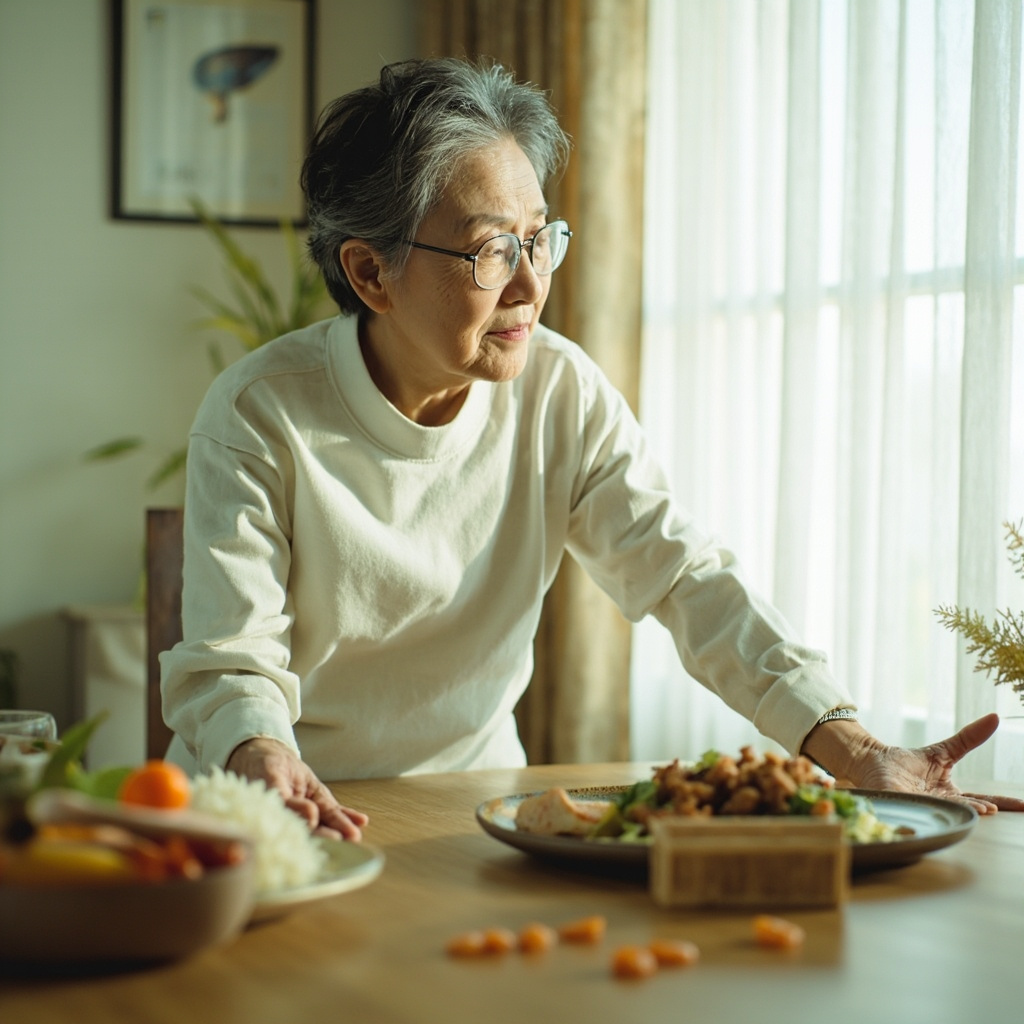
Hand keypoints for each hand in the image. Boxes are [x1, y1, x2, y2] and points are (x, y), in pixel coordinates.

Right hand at [226, 737, 368, 839]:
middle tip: (339, 840)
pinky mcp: (320, 804)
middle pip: (309, 831)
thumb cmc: (263, 768)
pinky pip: (334, 811)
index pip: (288, 828)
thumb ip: (288, 799)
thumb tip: (311, 816)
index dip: (301, 829)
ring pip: (325, 822)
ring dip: (340, 827)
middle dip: (325, 836)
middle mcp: (291, 820)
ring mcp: (308, 813)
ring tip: (354, 834)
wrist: (270, 757)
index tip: (313, 824)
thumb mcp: (271, 776)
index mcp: (272, 818)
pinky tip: (361, 820)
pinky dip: (347, 815)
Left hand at [848, 713, 1023, 814]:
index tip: (1023, 805)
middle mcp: (939, 805)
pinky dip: (918, 816)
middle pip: (963, 809)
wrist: (873, 761)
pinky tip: (924, 819)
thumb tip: (994, 717)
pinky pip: (911, 811)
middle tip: (988, 809)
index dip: (1001, 803)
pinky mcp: (900, 804)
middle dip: (976, 809)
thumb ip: (968, 739)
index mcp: (951, 795)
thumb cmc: (907, 761)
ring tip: (974, 810)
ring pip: (942, 812)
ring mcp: (921, 807)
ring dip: (955, 812)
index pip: (981, 801)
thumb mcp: (942, 750)